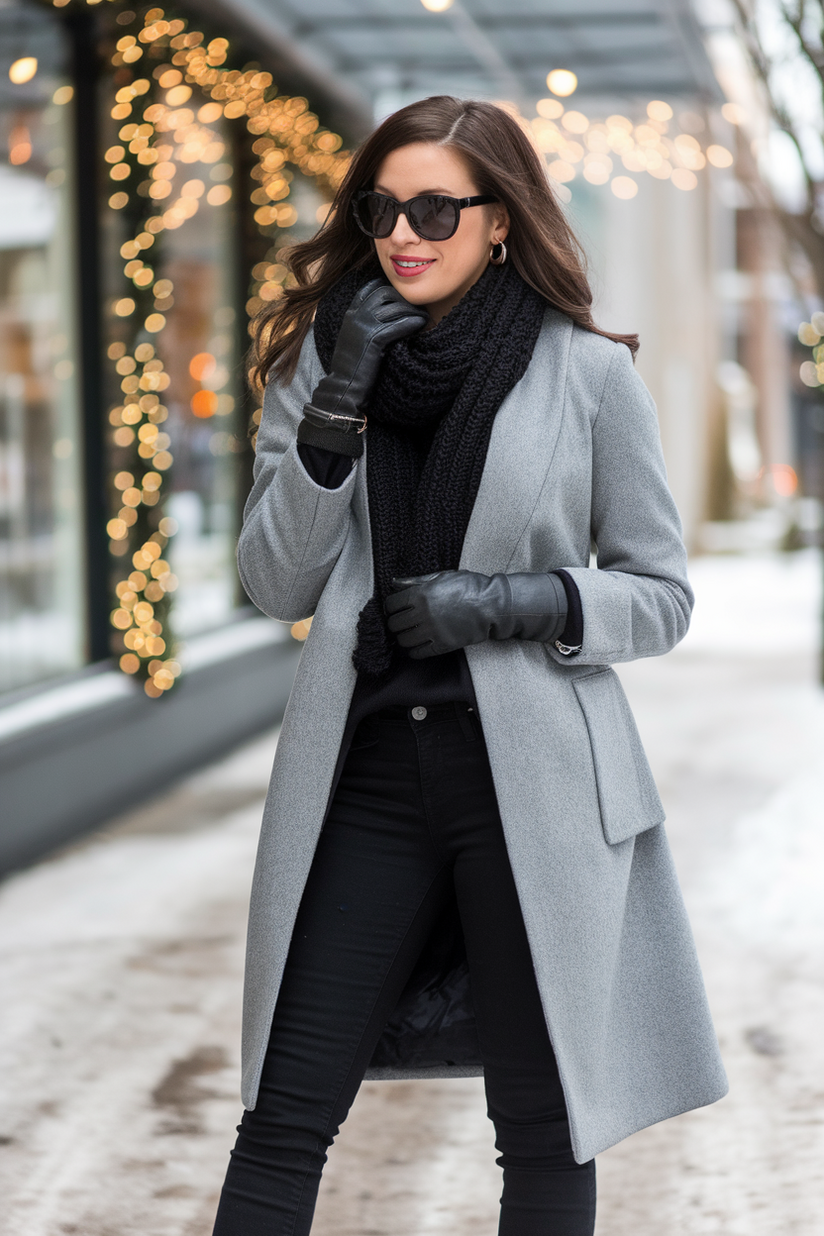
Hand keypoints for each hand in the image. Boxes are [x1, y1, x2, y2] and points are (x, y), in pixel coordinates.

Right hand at [304, 279, 428, 431]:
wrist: (344, 388)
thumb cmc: (352, 369)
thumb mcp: (355, 339)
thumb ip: (366, 325)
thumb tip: (387, 318)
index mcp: (351, 314)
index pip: (370, 288)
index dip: (388, 288)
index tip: (402, 297)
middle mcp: (356, 315)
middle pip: (386, 293)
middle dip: (404, 299)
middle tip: (417, 308)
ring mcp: (364, 326)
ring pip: (395, 307)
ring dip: (413, 311)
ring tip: (425, 318)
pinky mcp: (374, 339)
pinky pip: (399, 323)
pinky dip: (413, 322)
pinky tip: (422, 324)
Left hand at [385, 571, 568, 657]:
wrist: (492, 605)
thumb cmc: (470, 587)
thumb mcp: (442, 576)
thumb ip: (416, 581)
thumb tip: (394, 583)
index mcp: (421, 594)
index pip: (391, 605)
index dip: (391, 607)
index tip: (396, 609)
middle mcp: (423, 613)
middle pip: (394, 624)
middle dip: (395, 623)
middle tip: (402, 622)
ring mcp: (432, 631)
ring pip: (403, 640)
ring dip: (404, 638)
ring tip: (410, 634)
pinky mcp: (442, 645)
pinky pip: (418, 653)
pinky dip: (414, 651)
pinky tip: (417, 646)